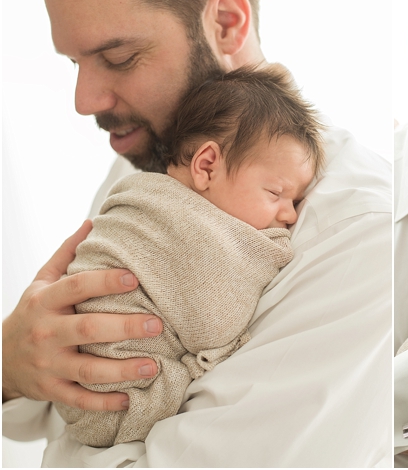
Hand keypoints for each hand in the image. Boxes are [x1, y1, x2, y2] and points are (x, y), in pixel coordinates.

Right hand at [2, 221, 162, 410]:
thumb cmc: (32, 313)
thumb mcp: (41, 281)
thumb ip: (66, 254)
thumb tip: (92, 222)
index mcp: (45, 301)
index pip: (77, 288)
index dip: (105, 282)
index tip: (134, 278)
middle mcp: (46, 333)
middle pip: (87, 330)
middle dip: (124, 327)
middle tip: (157, 325)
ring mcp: (47, 364)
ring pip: (87, 370)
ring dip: (121, 370)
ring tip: (153, 366)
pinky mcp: (50, 389)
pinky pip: (78, 399)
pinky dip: (104, 402)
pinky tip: (129, 398)